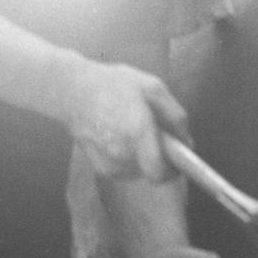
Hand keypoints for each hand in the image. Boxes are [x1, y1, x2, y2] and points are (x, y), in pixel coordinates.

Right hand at [61, 57, 190, 182]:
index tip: (177, 161)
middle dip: (159, 158)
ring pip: (140, 172)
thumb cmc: (112, 85)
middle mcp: (123, 153)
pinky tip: (120, 137)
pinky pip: (126, 170)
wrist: (71, 91)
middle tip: (154, 137)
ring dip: (143, 158)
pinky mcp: (101, 169)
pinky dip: (129, 159)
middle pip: (153, 172)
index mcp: (137, 133)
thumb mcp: (152, 88)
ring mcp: (110, 163)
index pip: (160, 172)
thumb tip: (187, 142)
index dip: (173, 171)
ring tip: (133, 132)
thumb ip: (175, 115)